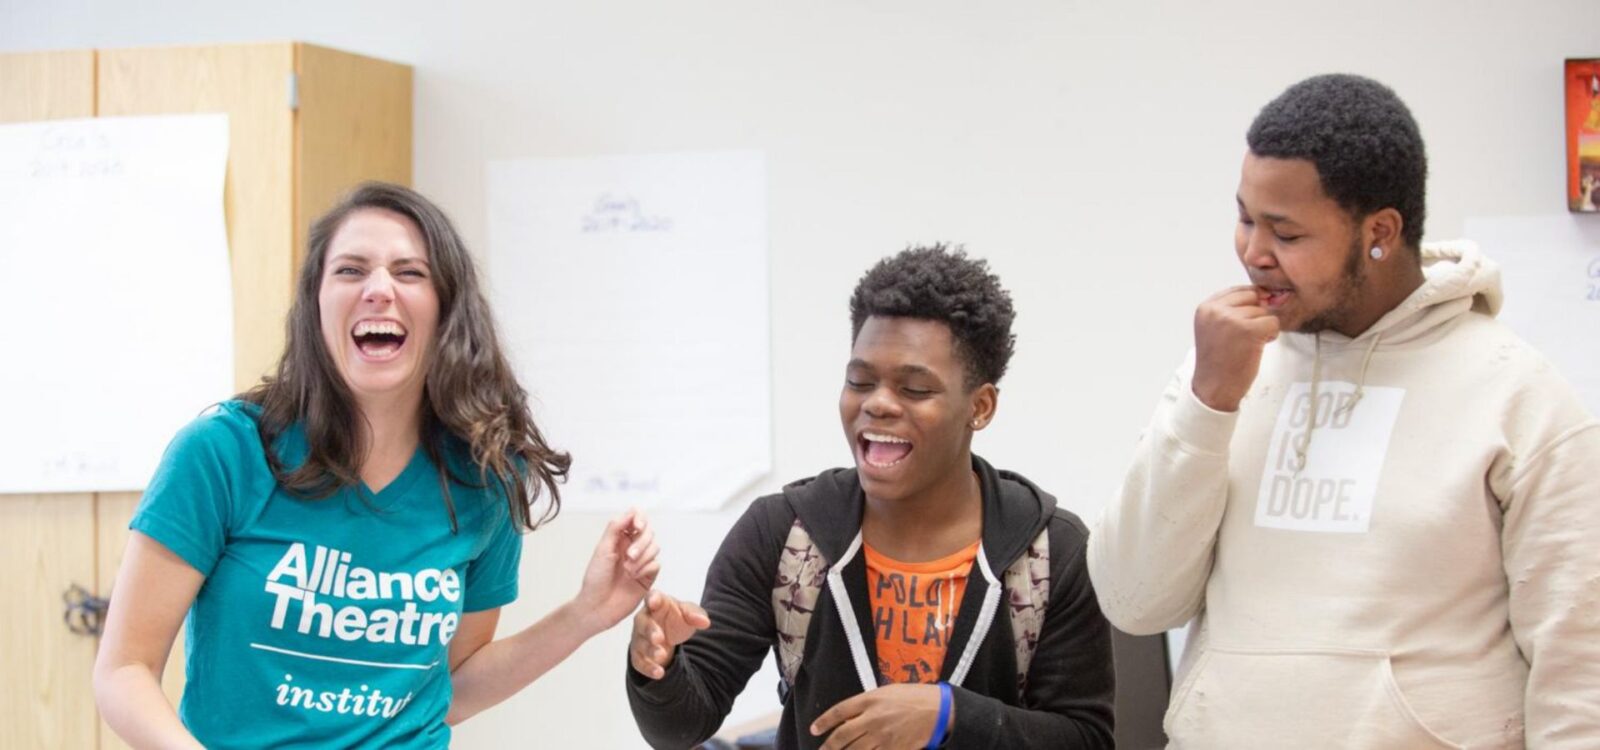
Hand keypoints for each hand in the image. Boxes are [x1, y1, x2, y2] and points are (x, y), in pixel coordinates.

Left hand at [571, 509, 659, 634]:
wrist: (598, 606)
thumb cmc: (595, 579)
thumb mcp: (602, 550)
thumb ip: (616, 528)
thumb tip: (631, 511)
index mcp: (619, 538)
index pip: (636, 519)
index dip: (640, 519)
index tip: (637, 526)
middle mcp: (632, 547)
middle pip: (649, 532)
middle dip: (641, 543)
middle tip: (628, 556)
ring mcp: (641, 561)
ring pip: (655, 547)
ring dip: (642, 558)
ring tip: (628, 570)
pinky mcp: (648, 576)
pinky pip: (656, 564)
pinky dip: (646, 569)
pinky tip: (634, 577)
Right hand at [629, 590, 710, 678]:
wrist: (670, 636)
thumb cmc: (675, 618)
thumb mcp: (688, 612)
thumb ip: (695, 614)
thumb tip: (704, 622)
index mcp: (656, 602)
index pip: (652, 597)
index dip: (653, 599)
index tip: (654, 602)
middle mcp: (644, 619)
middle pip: (643, 624)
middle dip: (650, 631)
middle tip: (659, 638)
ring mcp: (639, 637)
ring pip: (641, 644)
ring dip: (650, 651)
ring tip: (661, 656)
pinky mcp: (638, 654)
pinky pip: (640, 662)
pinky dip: (649, 668)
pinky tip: (659, 673)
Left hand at [811, 683, 946, 749]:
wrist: (938, 710)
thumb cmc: (913, 697)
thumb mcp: (887, 692)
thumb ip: (867, 703)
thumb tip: (849, 717)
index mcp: (870, 700)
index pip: (840, 711)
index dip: (824, 721)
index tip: (814, 729)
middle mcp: (873, 719)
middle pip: (843, 735)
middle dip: (829, 746)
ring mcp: (883, 737)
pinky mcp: (894, 749)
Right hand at [1192, 285, 1280, 411]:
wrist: (1214, 388)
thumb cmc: (1217, 362)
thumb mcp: (1213, 328)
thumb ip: (1231, 309)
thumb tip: (1265, 294)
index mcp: (1206, 308)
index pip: (1238, 290)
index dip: (1249, 304)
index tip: (1246, 321)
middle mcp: (1217, 310)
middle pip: (1253, 297)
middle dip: (1256, 314)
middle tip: (1245, 336)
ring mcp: (1233, 319)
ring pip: (1264, 311)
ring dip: (1263, 327)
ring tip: (1247, 345)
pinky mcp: (1250, 330)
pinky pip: (1274, 322)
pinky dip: (1271, 335)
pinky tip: (1257, 347)